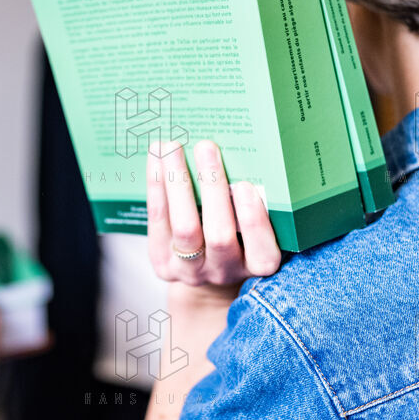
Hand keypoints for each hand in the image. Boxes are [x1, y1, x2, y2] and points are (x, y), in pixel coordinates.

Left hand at [146, 139, 281, 297]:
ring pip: (184, 228)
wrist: (205, 265)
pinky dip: (157, 187)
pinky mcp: (162, 263)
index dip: (253, 221)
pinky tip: (156, 160)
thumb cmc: (238, 232)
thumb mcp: (253, 224)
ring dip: (178, 182)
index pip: (262, 252)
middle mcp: (225, 272)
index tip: (245, 185)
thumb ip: (253, 200)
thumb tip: (238, 151)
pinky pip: (158, 222)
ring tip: (172, 147)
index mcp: (258, 264)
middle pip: (219, 235)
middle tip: (207, 148)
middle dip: (212, 188)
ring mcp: (191, 271)